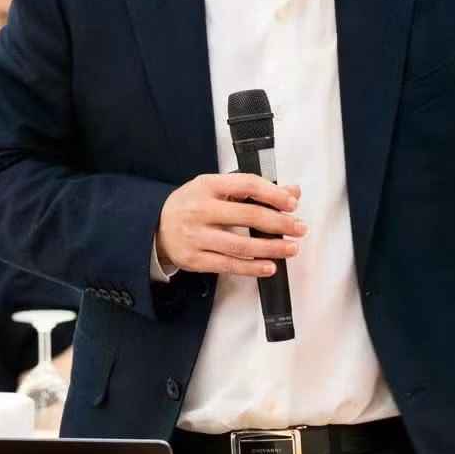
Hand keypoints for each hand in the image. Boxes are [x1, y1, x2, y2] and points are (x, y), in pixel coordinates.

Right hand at [156, 173, 304, 277]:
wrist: (155, 227)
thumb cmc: (191, 204)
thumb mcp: (216, 188)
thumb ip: (252, 189)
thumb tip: (292, 191)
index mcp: (207, 186)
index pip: (246, 185)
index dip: (273, 194)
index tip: (292, 203)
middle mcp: (200, 210)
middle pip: (247, 216)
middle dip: (279, 223)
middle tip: (299, 228)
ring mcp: (196, 237)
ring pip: (240, 245)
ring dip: (270, 248)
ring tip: (291, 248)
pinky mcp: (195, 259)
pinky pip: (229, 265)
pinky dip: (252, 268)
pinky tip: (269, 267)